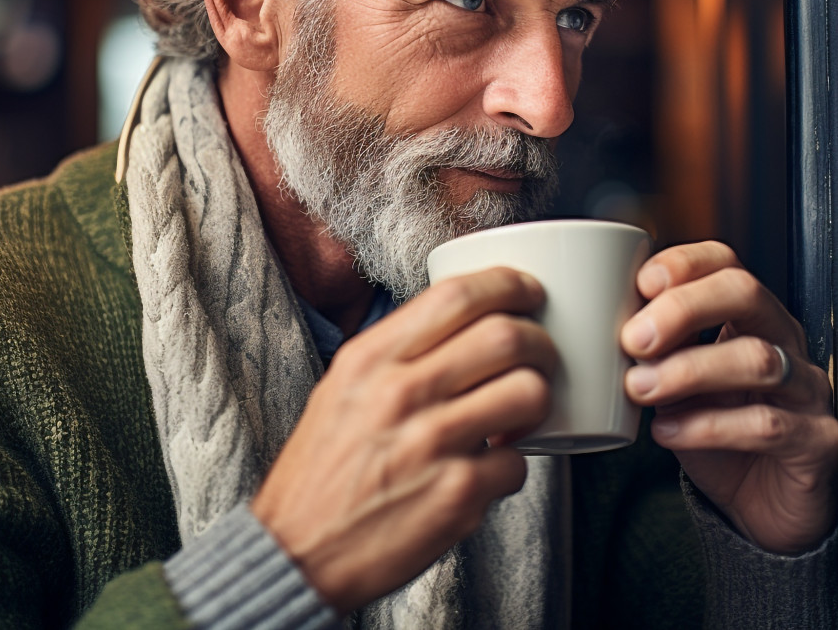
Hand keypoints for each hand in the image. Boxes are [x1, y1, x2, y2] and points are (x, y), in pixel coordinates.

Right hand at [250, 268, 556, 612]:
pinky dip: (514, 465)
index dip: (509, 285)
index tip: (528, 293)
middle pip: (506, 336)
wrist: (296, 553)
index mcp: (370, 359)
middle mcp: (400, 393)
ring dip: (538, 401)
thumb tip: (463, 324)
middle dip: (541, 342)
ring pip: (528, 392)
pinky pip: (519, 463)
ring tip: (522, 413)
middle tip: (541, 357)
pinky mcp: (457, 496)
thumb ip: (396, 352)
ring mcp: (432, 445)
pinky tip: (490, 469)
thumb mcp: (341, 389)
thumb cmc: (322, 471)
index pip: (456, 295)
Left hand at [620, 241, 837, 554]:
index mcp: (750, 319)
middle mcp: (785, 342)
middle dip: (684, 308)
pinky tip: (668, 432)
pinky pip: (766, 424)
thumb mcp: (676, 385)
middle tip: (633, 339)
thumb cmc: (718, 435)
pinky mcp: (817, 441)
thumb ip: (652, 353)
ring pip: (756, 358)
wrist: (763, 508)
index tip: (640, 283)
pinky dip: (707, 426)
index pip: (726, 264)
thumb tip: (596, 327)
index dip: (685, 264)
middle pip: (745, 294)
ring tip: (640, 388)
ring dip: (687, 370)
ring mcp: (808, 390)